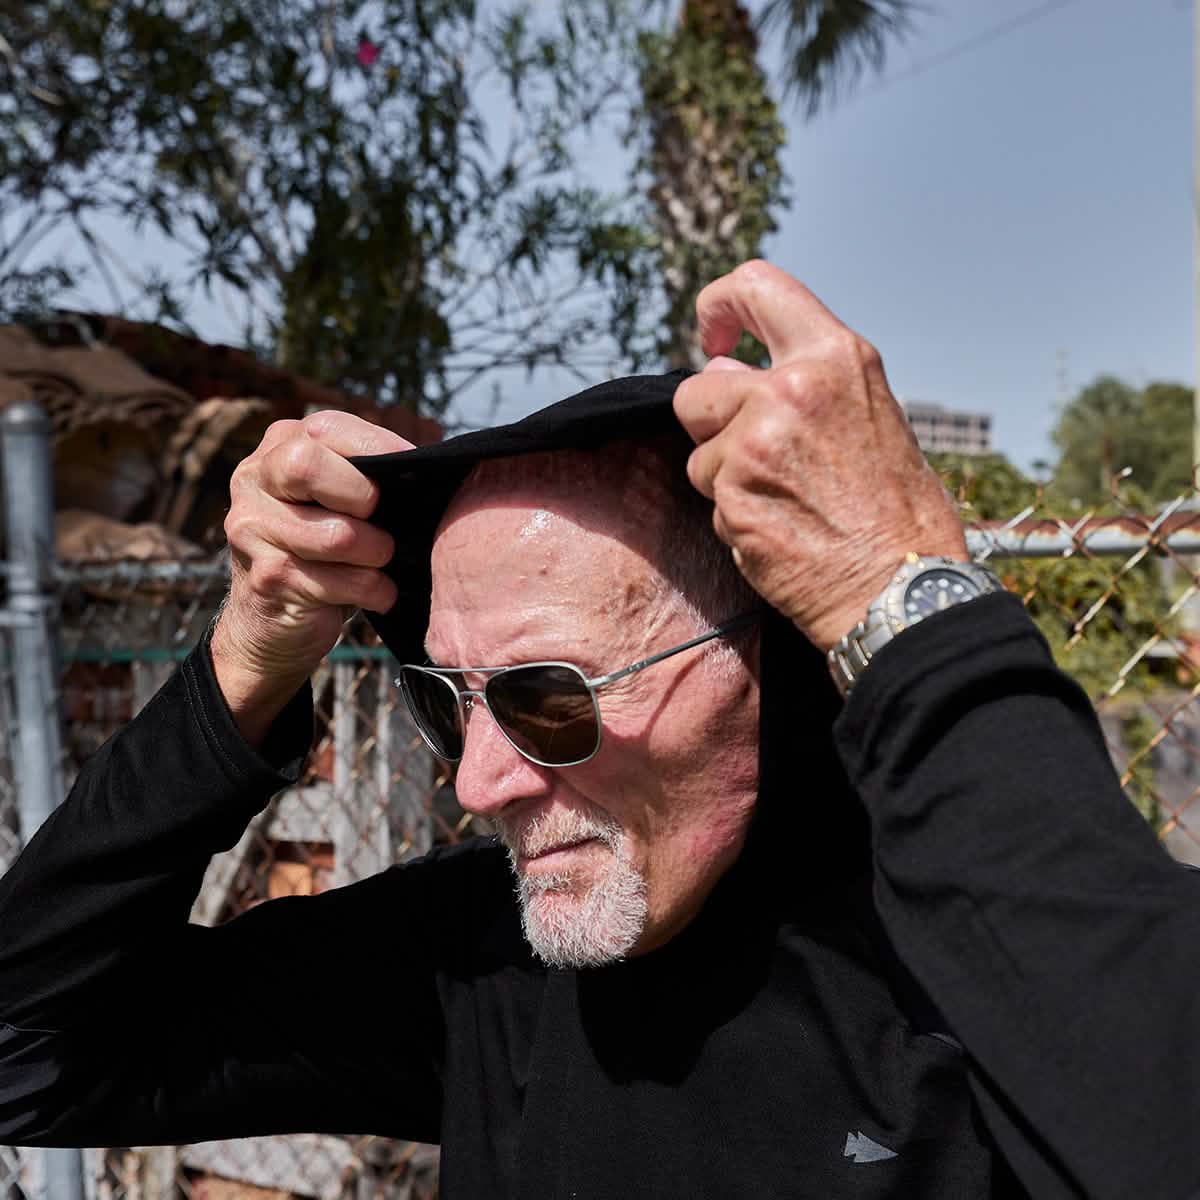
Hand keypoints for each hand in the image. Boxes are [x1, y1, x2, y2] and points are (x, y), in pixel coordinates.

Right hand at [211, 411, 411, 742]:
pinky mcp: (267, 578)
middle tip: (380, 518)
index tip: (412, 467)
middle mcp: (254, 480)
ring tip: (382, 559)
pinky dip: (375, 590)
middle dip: (362, 496)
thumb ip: (364, 472)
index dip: (377, 448)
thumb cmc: (323, 547)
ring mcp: (252, 530)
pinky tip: (378, 593)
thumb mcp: (335, 497)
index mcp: (278, 447)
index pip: (327, 429)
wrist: (270, 620)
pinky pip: (341, 582)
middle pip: (306, 465)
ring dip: (376, 552)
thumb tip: (425, 464)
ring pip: (335, 534)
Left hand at [673, 260, 966, 651]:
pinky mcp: (734, 493)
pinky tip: (782, 532)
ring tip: (787, 504)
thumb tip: (723, 368)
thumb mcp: (868, 420)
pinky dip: (734, 519)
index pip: (757, 287)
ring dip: (726, 481)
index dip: (719, 306)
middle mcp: (792, 389)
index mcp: (835, 358)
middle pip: (699, 390)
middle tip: (761, 463)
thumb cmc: (898, 514)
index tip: (713, 338)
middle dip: (712, 427)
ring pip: (699, 453)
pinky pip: (710, 500)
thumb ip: (799, 389)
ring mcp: (756, 441)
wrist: (901, 588)